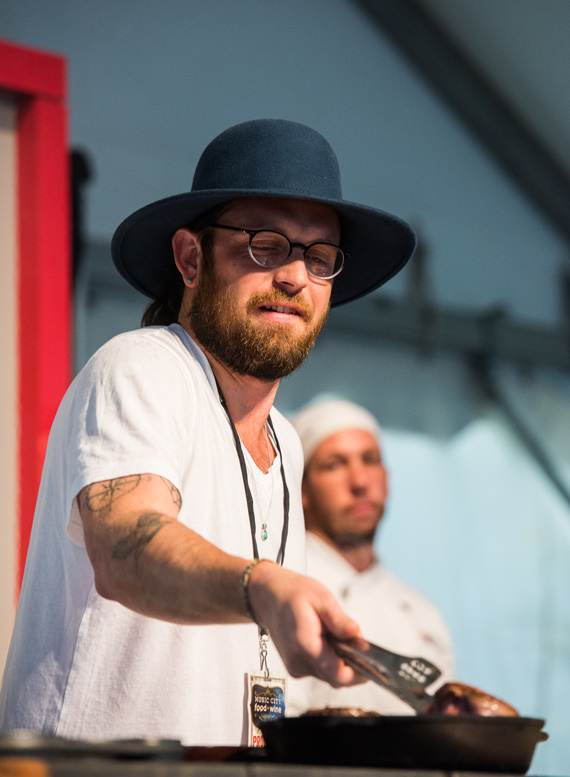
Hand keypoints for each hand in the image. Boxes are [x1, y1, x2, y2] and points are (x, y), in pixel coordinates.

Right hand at [248, 562, 365, 687]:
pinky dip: (329, 659)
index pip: (338, 675)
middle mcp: (298, 662)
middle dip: (351, 664)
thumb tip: (358, 636)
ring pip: (329, 675)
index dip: (358, 672)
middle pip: (336, 678)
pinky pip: (320, 670)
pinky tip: (326, 640)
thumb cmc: (294, 593)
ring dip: (339, 661)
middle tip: (355, 641)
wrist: (267, 596)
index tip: (370, 659)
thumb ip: (340, 620)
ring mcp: (295, 667)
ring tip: (335, 635)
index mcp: (305, 645)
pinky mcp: (295, 667)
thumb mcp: (321, 598)